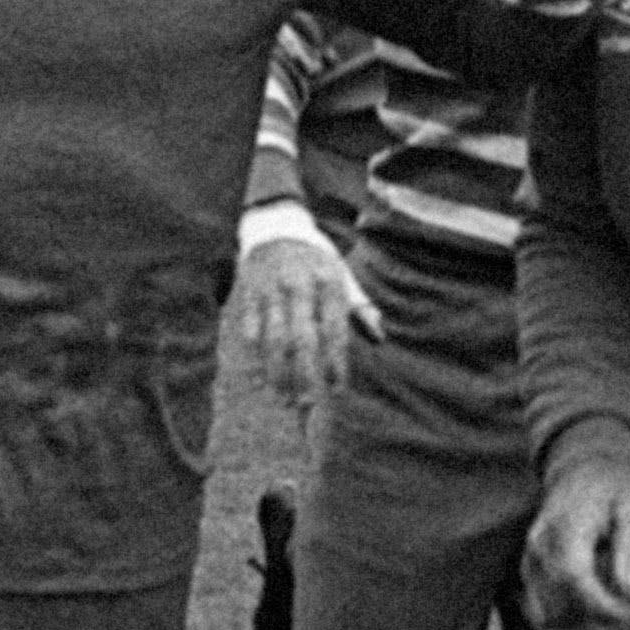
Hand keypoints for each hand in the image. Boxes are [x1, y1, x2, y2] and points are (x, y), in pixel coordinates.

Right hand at [236, 233, 379, 405]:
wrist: (277, 226)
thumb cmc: (317, 260)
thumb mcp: (343, 275)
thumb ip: (360, 307)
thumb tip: (379, 336)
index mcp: (330, 283)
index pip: (334, 330)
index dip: (335, 362)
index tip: (336, 388)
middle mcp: (301, 287)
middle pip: (303, 339)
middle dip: (305, 374)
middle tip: (307, 404)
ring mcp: (273, 290)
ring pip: (274, 339)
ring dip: (278, 371)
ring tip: (282, 396)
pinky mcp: (250, 292)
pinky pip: (251, 329)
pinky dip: (257, 355)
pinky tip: (261, 376)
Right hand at [525, 444, 629, 627]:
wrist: (583, 470)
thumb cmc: (616, 492)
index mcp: (570, 523)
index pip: (575, 575)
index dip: (600, 604)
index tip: (627, 615)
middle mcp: (542, 541)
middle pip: (559, 597)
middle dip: (594, 616)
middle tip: (625, 612)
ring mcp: (530, 554)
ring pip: (546, 607)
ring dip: (579, 619)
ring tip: (609, 607)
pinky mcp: (528, 565)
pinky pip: (539, 604)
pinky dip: (565, 614)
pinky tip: (589, 607)